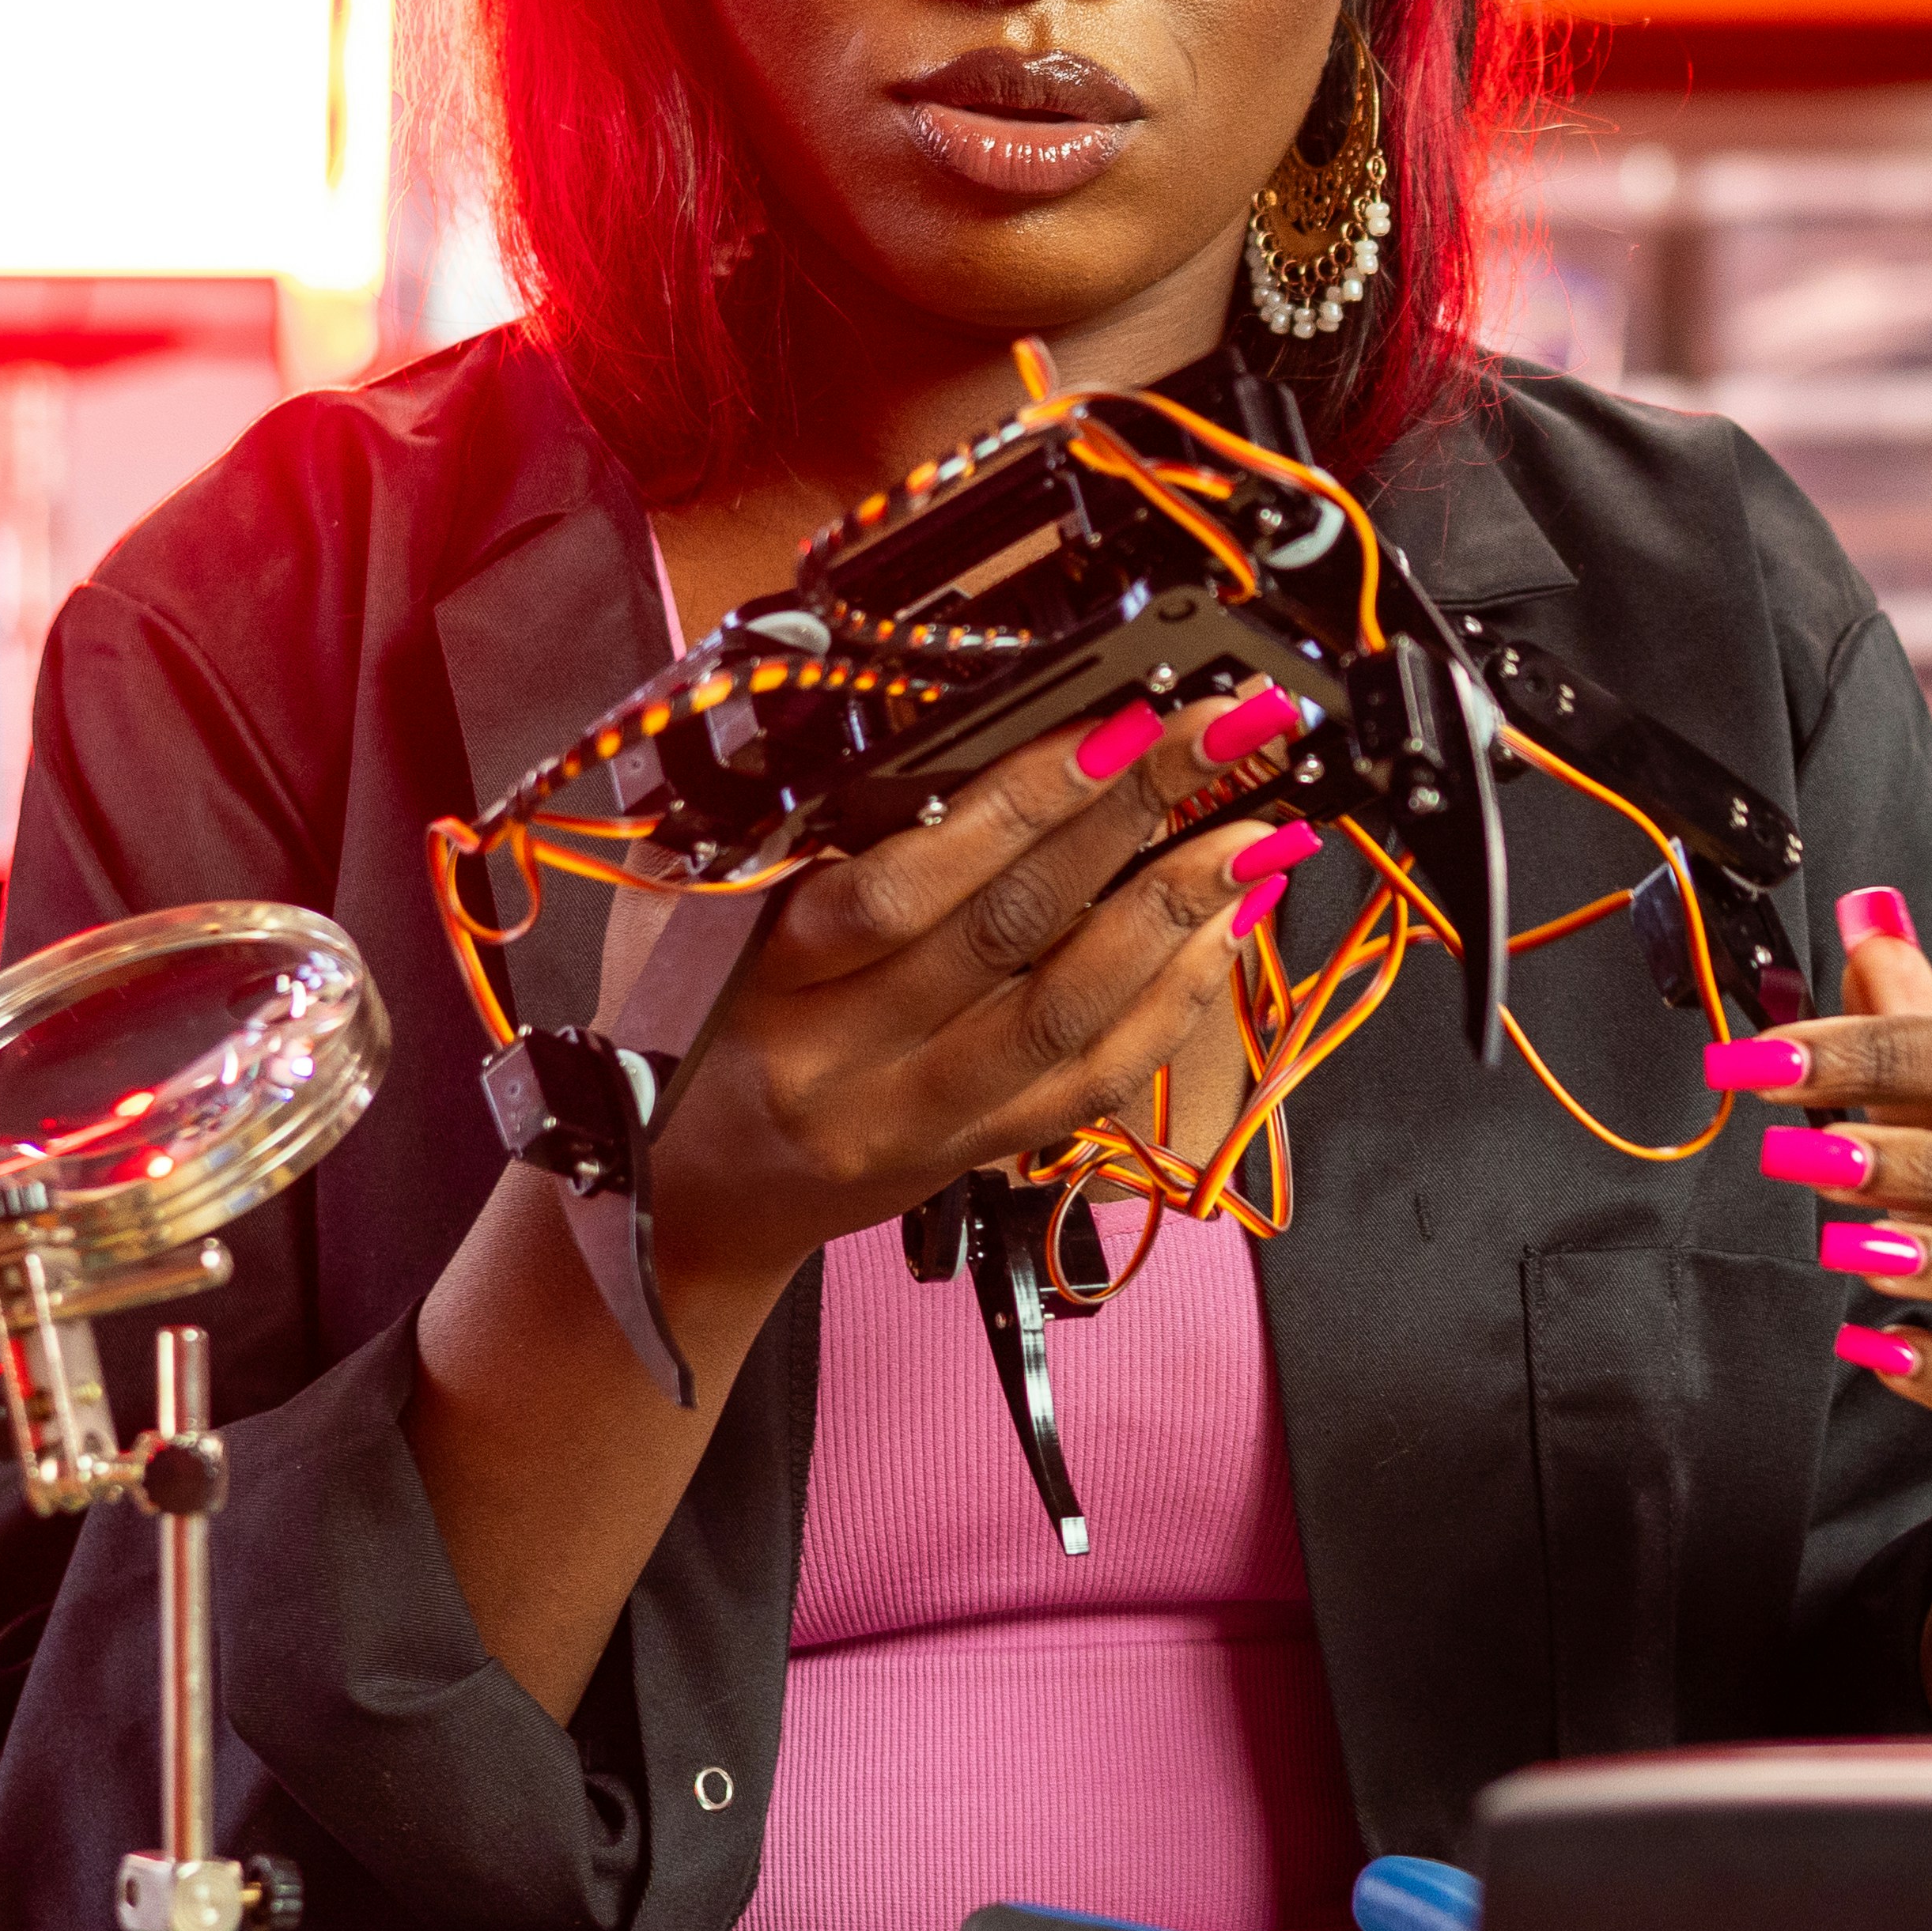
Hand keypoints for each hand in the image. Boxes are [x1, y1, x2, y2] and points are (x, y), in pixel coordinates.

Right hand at [644, 685, 1314, 1298]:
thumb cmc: (686, 1030)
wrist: (679, 1202)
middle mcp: (843, 1055)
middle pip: (1010, 931)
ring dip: (1175, 915)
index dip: (1020, 804)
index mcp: (765, 973)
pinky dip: (1171, 1003)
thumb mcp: (692, 917)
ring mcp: (915, 1117)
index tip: (1109, 728)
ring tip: (1252, 838)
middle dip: (1130, 819)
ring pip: (1068, 1015)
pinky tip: (1223, 935)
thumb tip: (933, 731)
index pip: (904, 885)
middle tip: (1217, 739)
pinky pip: (1090, 1084)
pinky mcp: (970, 1158)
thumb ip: (790, 834)